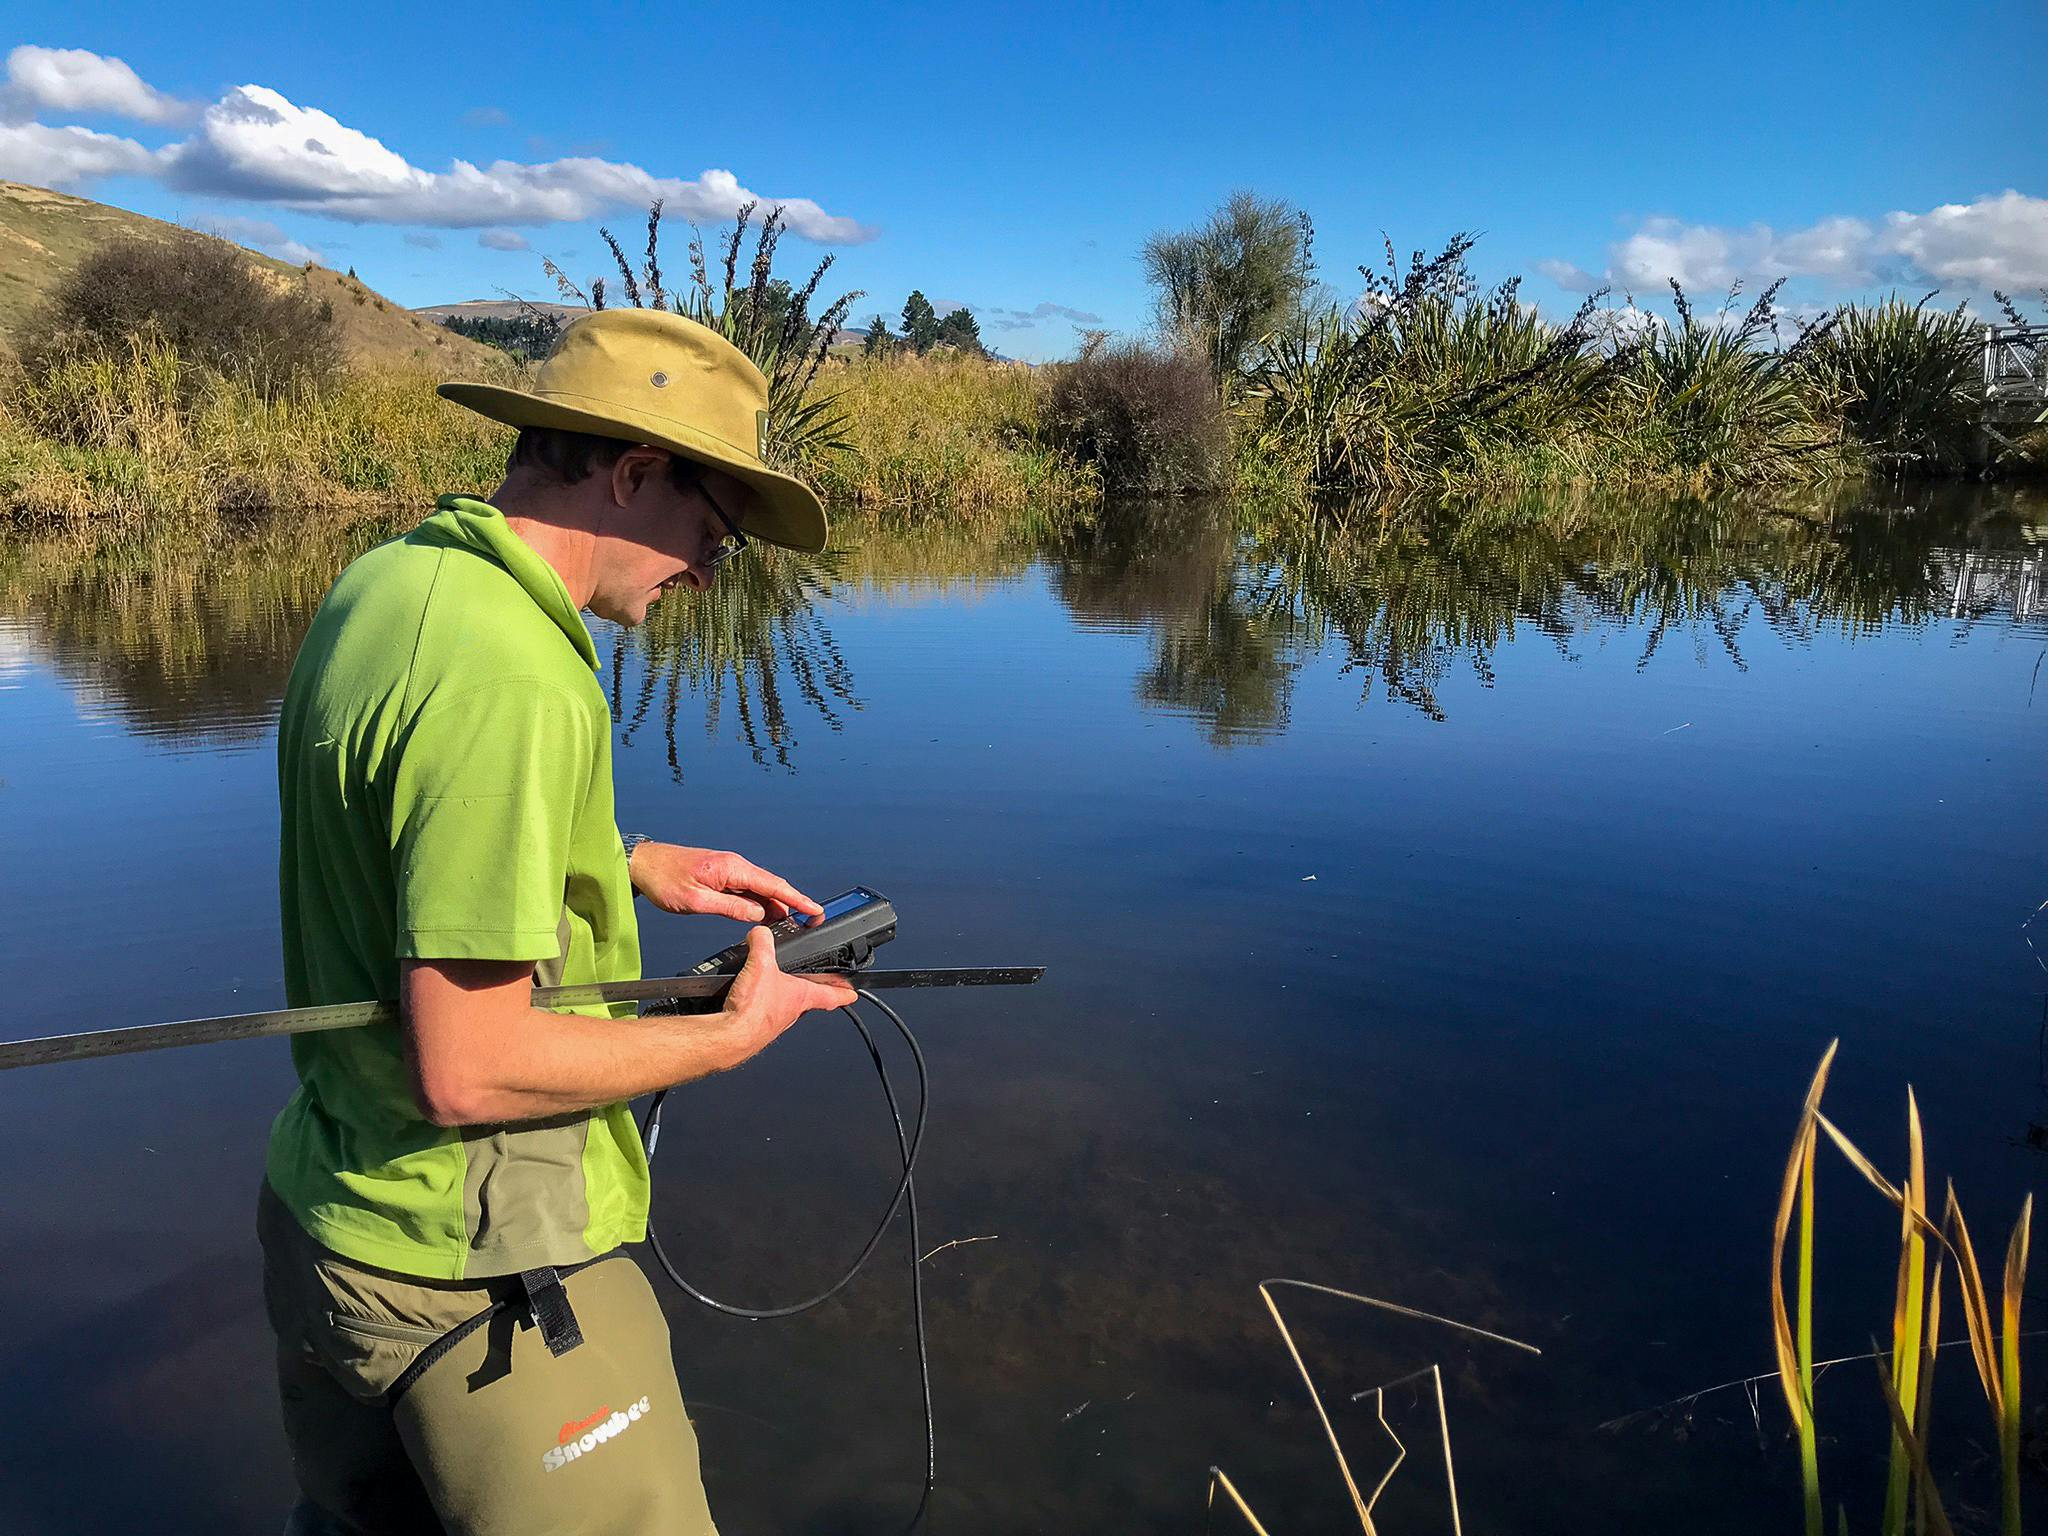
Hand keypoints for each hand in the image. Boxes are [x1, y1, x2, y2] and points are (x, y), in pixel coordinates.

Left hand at [629, 843, 823, 923]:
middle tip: (809, 918)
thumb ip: (730, 908)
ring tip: (789, 921)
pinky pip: (747, 887)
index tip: (814, 909)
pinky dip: (759, 900)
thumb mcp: (695, 901)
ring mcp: (728, 868)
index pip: (773, 885)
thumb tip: (758, 915)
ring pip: (759, 887)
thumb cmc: (663, 879)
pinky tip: (762, 912)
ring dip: (774, 903)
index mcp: (731, 868)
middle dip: (792, 901)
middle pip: (771, 885)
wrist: (642, 863)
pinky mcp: (720, 873)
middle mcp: (734, 865)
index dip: (796, 899)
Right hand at [709, 928, 858, 1067]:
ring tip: (775, 984)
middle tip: (816, 984)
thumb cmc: (753, 1010)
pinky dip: (759, 1002)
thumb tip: (760, 933)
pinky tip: (747, 995)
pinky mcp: (756, 1026)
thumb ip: (763, 942)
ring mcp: (774, 1021)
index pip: (831, 994)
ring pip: (785, 1006)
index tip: (853, 993)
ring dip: (782, 996)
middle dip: (811, 990)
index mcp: (802, 996)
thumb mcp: (761, 963)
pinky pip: (762, 1010)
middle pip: (808, 999)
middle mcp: (791, 1011)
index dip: (844, 991)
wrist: (730, 1036)